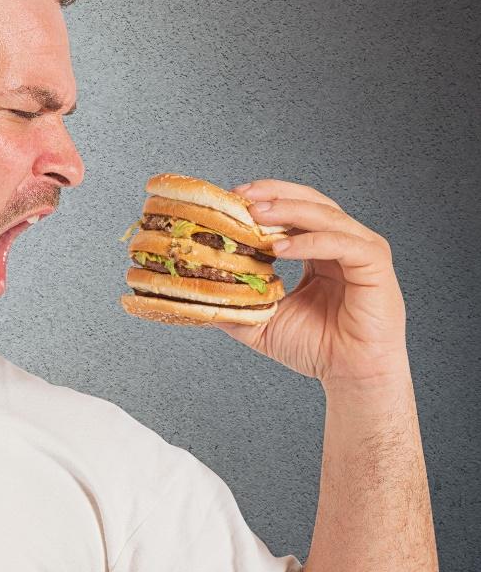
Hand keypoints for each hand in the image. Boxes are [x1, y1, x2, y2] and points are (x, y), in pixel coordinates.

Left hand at [212, 179, 408, 385]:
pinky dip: (309, 241)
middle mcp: (342, 244)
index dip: (265, 199)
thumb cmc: (316, 347)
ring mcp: (362, 251)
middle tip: (241, 196)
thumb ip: (235, 303)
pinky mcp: (375, 265)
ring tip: (255, 215)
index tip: (232, 198)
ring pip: (326, 215)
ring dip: (288, 211)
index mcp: (318, 250)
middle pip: (310, 202)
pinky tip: (280, 247)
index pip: (293, 210)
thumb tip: (196, 293)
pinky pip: (341, 243)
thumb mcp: (263, 321)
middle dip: (274, 194)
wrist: (350, 376)